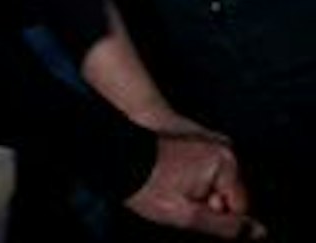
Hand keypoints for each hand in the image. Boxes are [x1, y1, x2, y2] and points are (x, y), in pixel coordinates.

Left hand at [123, 133, 264, 238]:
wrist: (115, 151)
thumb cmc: (146, 181)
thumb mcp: (185, 214)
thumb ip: (226, 226)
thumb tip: (260, 233)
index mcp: (226, 163)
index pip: (241, 207)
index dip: (215, 216)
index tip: (189, 209)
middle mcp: (224, 148)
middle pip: (230, 194)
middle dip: (208, 203)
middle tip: (177, 199)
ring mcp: (211, 142)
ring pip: (217, 184)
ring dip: (200, 192)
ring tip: (171, 186)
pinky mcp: (198, 141)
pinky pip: (206, 171)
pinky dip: (193, 180)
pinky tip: (171, 178)